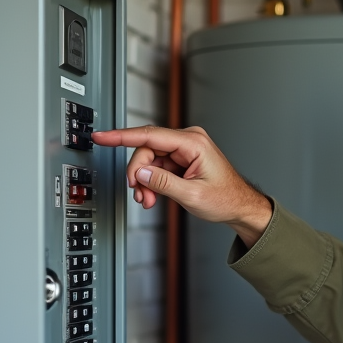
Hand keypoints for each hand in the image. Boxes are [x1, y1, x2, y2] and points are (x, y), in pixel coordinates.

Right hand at [91, 125, 272, 246]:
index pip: (150, 135)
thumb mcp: (192, 195)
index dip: (122, 136)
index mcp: (193, 143)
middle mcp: (188, 141)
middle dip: (138, 174)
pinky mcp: (181, 159)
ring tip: (149, 200)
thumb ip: (163, 183)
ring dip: (144, 182)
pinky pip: (157, 167)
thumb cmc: (226, 199)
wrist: (240, 207)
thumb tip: (139, 172)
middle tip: (140, 195)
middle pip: (146, 150)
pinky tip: (153, 196)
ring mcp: (184, 150)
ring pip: (149, 161)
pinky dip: (152, 182)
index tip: (102, 136)